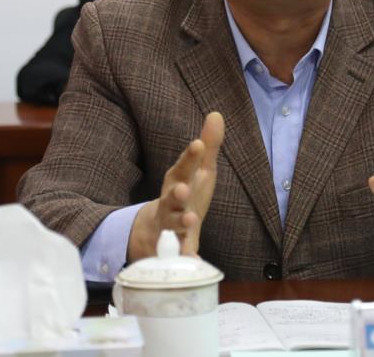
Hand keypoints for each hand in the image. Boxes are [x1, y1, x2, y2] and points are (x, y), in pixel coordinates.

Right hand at [129, 112, 223, 261]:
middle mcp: (171, 201)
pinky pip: (179, 252)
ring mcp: (170, 224)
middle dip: (176, 192)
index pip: (184, 166)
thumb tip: (216, 114)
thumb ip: (209, 145)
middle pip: (172, 196)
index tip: (198, 145)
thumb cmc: (185, 194)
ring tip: (189, 220)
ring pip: (171, 224)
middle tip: (182, 188)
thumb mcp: (199, 170)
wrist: (157, 230)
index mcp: (178, 180)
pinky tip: (193, 259)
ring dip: (179, 222)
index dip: (190, 156)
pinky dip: (185, 255)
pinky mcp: (176, 246)